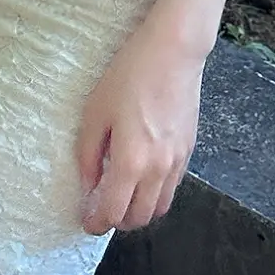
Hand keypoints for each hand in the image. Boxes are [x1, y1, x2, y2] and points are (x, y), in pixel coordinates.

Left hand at [75, 15, 202, 235]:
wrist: (173, 51)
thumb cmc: (129, 75)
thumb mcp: (96, 111)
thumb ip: (89, 155)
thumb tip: (88, 185)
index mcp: (131, 162)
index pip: (113, 212)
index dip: (96, 223)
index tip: (86, 220)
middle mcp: (158, 170)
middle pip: (138, 219)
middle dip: (117, 221)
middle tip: (101, 209)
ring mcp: (177, 162)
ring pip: (159, 208)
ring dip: (139, 210)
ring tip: (122, 195)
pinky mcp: (188, 150)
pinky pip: (172, 187)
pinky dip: (155, 193)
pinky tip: (142, 174)